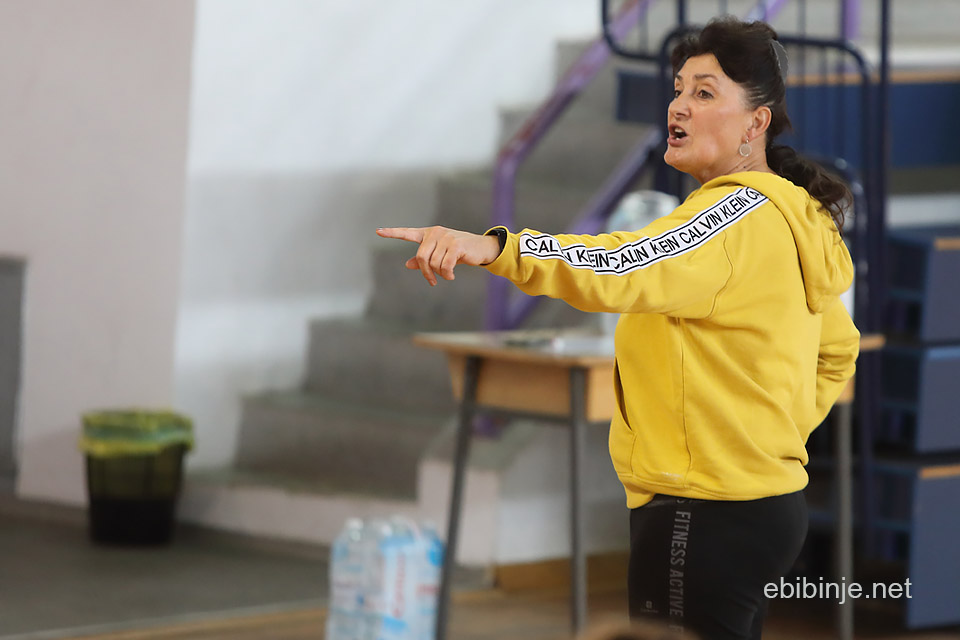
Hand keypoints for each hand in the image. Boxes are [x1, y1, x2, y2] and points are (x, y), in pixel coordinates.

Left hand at [376, 226, 500, 285]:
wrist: (481, 248)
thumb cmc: (459, 252)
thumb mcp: (440, 255)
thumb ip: (424, 259)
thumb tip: (407, 264)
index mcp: (428, 234)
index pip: (407, 233)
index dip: (393, 233)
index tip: (378, 231)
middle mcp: (435, 233)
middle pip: (421, 257)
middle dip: (426, 273)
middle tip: (433, 282)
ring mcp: (445, 237)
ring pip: (433, 264)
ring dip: (440, 274)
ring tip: (448, 275)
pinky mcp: (455, 245)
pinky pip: (445, 266)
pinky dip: (447, 274)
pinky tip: (452, 275)